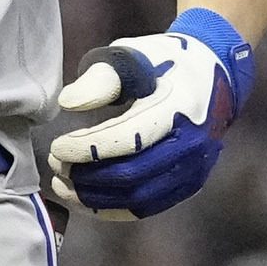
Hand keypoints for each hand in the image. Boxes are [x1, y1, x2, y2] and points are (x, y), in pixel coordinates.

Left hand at [46, 9, 253, 220]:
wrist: (211, 73)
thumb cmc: (161, 62)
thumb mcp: (129, 56)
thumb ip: (99, 78)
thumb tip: (69, 104)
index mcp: (178, 107)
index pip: (128, 139)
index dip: (88, 149)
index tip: (57, 147)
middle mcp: (192, 144)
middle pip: (132, 175)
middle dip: (87, 176)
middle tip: (55, 166)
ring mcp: (194, 168)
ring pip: (139, 199)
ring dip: (95, 198)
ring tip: (62, 185)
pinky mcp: (189, 183)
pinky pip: (149, 207)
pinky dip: (114, 209)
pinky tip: (84, 200)